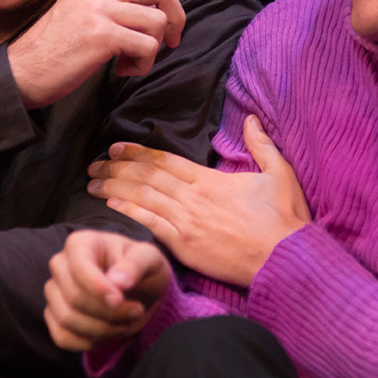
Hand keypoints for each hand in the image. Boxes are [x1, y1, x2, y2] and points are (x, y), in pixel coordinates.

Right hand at [9, 0, 186, 108]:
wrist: (24, 71)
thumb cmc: (55, 46)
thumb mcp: (78, 9)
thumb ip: (110, 3)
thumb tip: (149, 15)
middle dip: (175, 16)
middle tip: (169, 39)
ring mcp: (99, 9)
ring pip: (157, 21)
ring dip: (154, 49)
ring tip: (131, 60)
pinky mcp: (101, 34)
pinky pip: (147, 46)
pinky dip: (143, 65)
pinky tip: (122, 69)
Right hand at [43, 230, 171, 351]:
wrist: (139, 288)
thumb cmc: (142, 267)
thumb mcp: (149, 258)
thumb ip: (135, 265)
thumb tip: (117, 281)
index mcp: (81, 243)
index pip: (79, 267)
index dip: (98, 288)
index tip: (120, 300)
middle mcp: (60, 264)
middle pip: (73, 297)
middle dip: (108, 312)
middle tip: (136, 311)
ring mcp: (54, 291)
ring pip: (66, 319)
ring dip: (102, 329)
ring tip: (126, 322)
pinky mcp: (54, 316)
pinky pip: (61, 337)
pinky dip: (87, 342)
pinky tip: (108, 334)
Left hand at [89, 115, 309, 286]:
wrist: (284, 259)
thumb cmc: (284, 219)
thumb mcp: (279, 174)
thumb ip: (262, 145)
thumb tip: (251, 119)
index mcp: (211, 179)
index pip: (165, 161)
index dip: (138, 152)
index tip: (117, 148)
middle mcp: (193, 197)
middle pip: (147, 177)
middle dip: (117, 168)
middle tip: (95, 163)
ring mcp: (186, 222)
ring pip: (142, 198)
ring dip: (114, 188)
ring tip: (92, 182)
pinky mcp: (184, 246)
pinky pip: (149, 225)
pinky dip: (128, 212)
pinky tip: (110, 205)